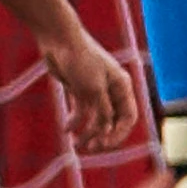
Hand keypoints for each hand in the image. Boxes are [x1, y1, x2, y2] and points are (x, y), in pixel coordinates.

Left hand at [44, 36, 139, 150]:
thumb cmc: (79, 59)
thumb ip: (102, 110)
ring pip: (95, 118)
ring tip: (77, 145)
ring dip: (87, 133)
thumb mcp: (93, 88)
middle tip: (90, 149)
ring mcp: (95, 90)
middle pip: (112, 121)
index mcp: (122, 87)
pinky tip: (66, 129)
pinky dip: (75, 121)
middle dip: (102, 137)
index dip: (118, 134)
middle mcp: (111, 90)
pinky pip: (81, 111)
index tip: (104, 145)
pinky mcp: (79, 89)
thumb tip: (106, 131)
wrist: (58, 39)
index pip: (128, 118)